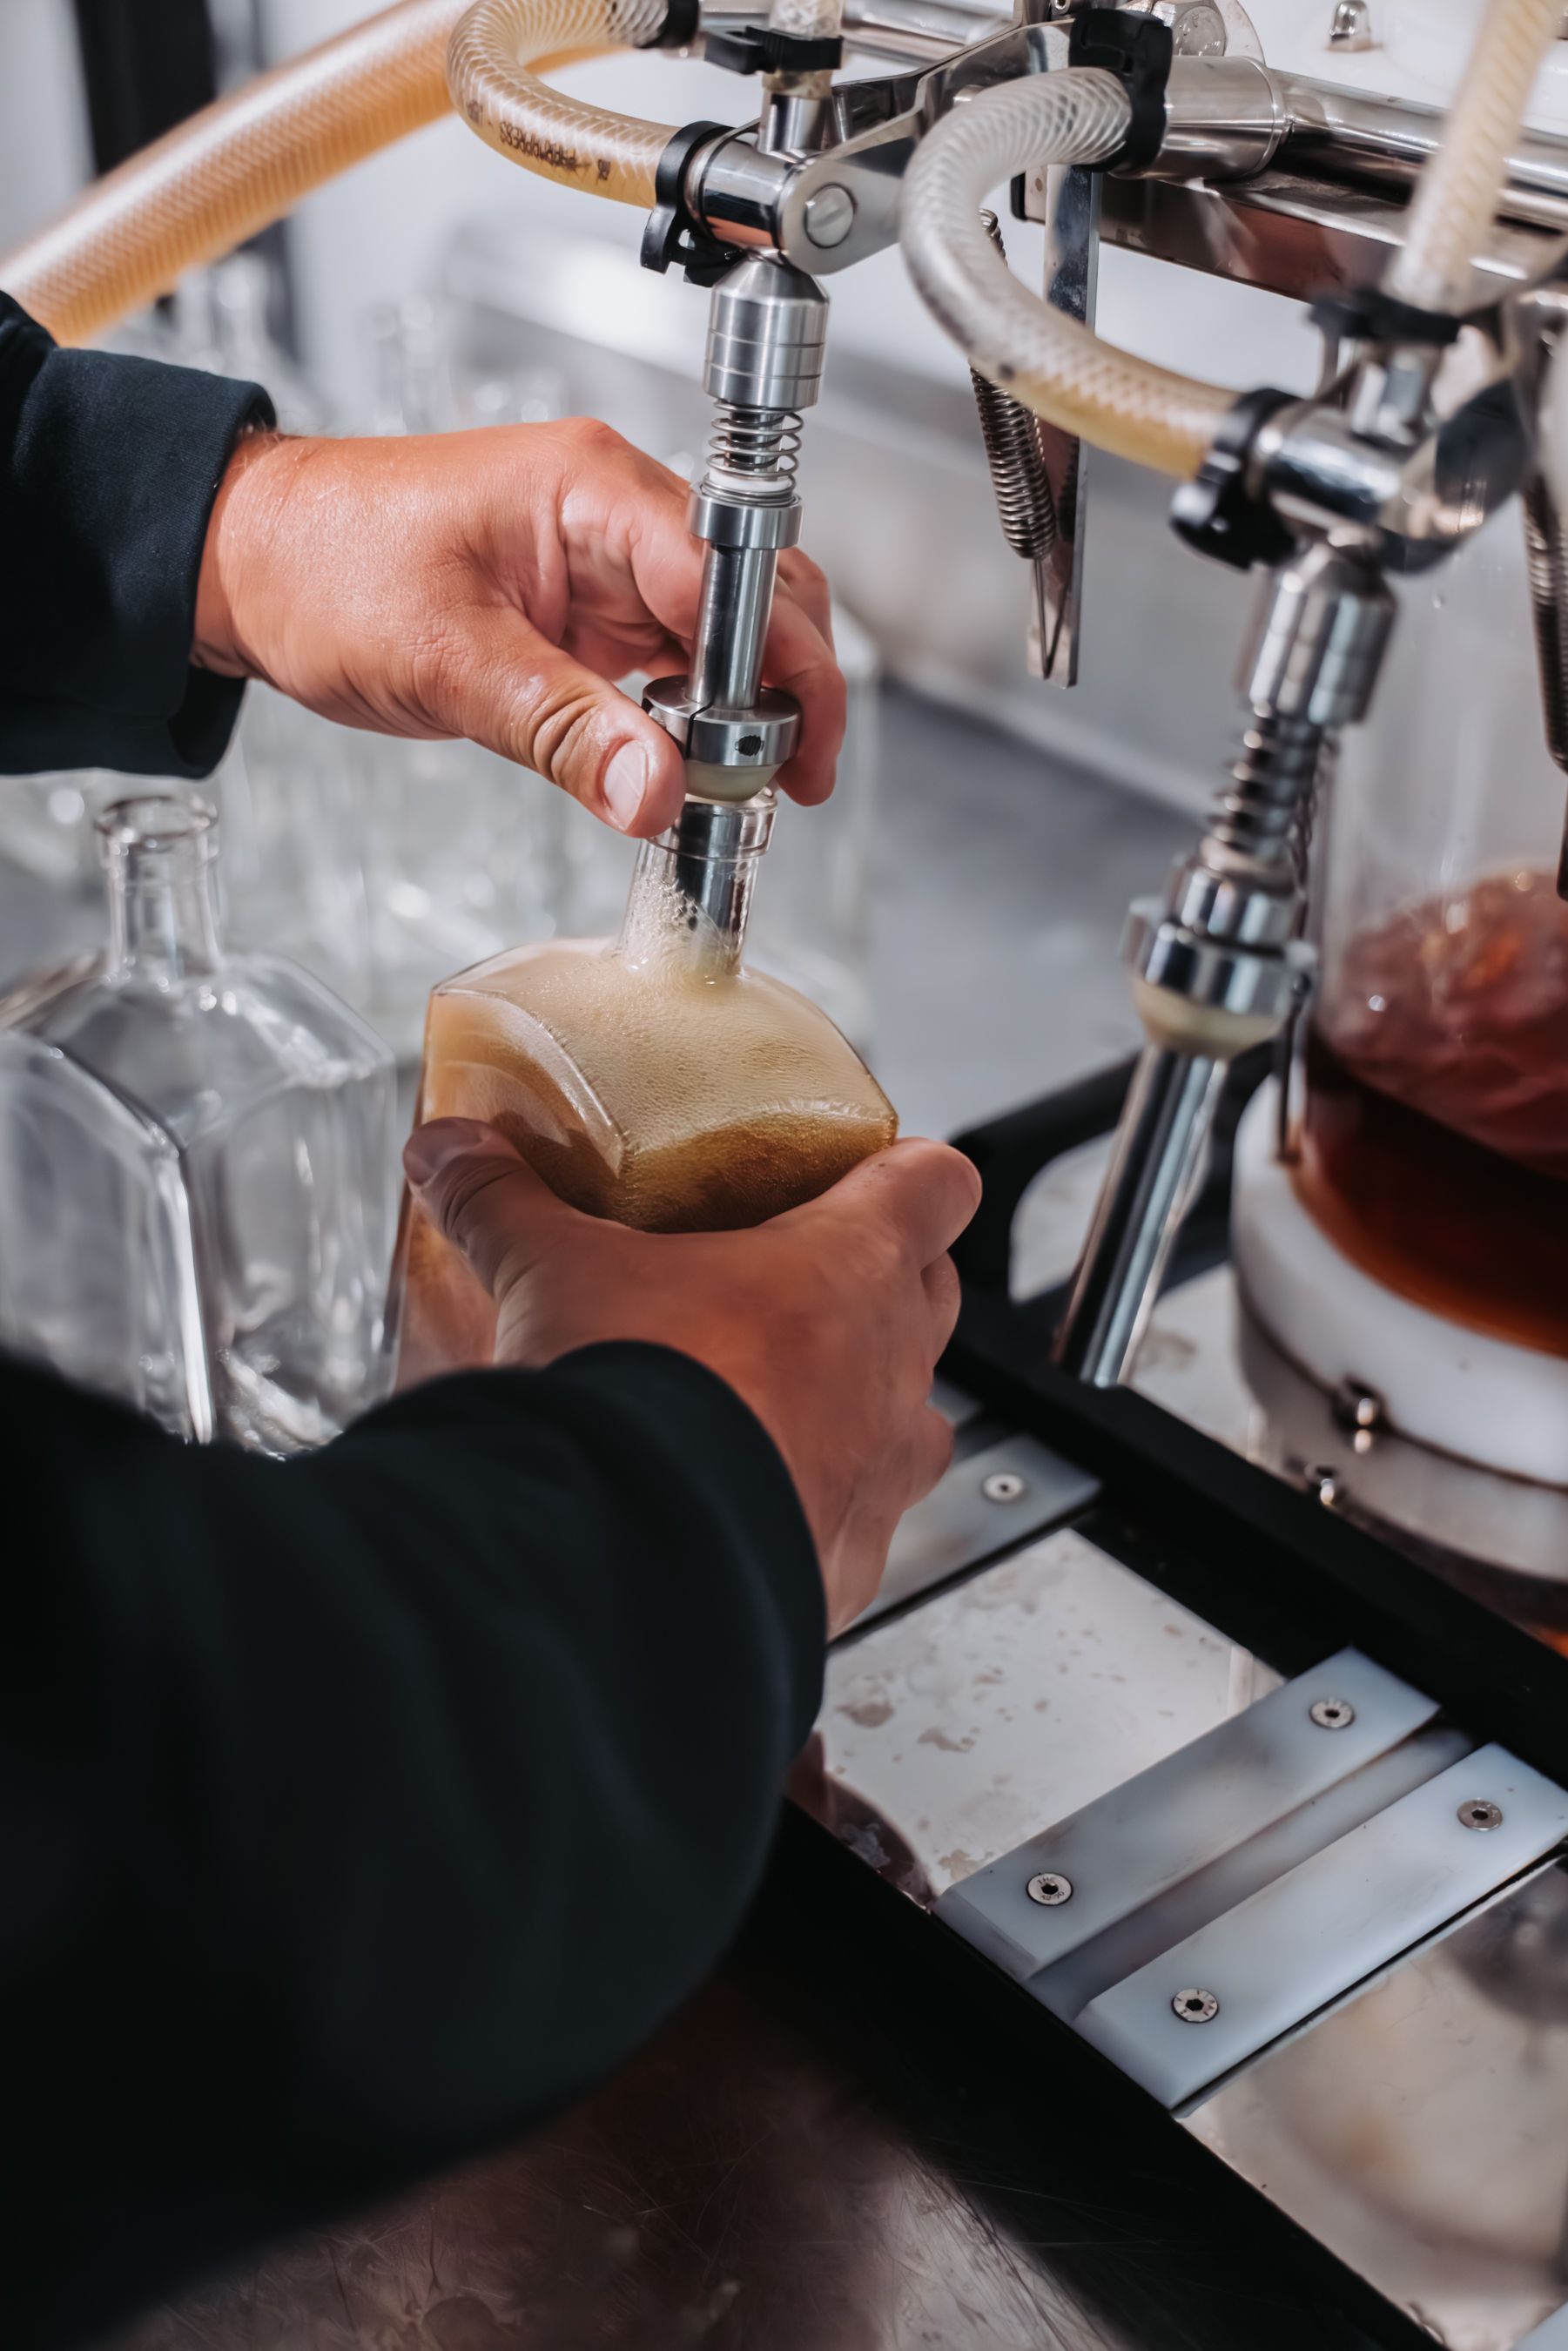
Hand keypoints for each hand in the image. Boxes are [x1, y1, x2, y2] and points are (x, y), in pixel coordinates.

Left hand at [193, 419, 843, 840]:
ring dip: (745, 708)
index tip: (798, 754)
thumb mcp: (446, 660)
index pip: (733, 575)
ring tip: (740, 789)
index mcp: (593, 489)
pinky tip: (686, 766)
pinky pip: (674, 658)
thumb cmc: (324, 568)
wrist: (249, 563)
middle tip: (784, 787)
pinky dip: (695, 714)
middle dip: (786, 689)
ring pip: (726, 631)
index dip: (781, 667)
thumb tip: (657, 793)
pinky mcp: (586, 610)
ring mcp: (606, 562)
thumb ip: (563, 730)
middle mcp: (616, 513)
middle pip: (758, 595)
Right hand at [402, 1121, 981, 1632]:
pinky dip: (818, 1510)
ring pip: (916, 1422)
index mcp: (849, 1268)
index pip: (936, 1184)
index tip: (879, 1171)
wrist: (624, 1556)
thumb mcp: (550, 1270)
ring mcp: (879, 1477)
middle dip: (885, 1282)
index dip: (913, 1171)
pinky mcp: (846, 1569)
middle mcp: (891, 1371)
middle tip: (803, 1278)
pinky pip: (859, 1526)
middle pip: (935, 1296)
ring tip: (784, 1400)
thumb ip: (501, 1202)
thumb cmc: (632, 1393)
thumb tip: (450, 1151)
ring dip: (866, 1404)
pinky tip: (749, 1509)